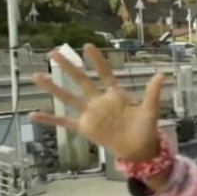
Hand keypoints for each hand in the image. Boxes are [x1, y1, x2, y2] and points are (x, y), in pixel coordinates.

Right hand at [30, 45, 165, 162]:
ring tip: (37, 76)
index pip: (104, 74)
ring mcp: (90, 114)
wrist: (139, 150)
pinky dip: (49, 119)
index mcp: (115, 94)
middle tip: (54, 52)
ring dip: (53, 87)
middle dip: (68, 67)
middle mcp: (99, 101)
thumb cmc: (145, 128)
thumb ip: (152, 92)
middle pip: (81, 81)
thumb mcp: (150, 109)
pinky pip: (64, 121)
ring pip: (68, 97)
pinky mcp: (84, 128)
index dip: (97, 61)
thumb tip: (162, 74)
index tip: (87, 45)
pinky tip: (33, 114)